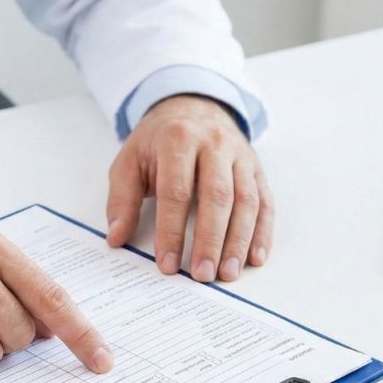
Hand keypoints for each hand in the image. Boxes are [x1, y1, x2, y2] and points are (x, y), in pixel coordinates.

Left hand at [106, 94, 273, 282]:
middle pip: (217, 196)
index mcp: (178, 140)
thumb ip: (122, 200)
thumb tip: (116, 238)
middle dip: (210, 240)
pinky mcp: (256, 168)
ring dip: (238, 241)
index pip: (176, 191)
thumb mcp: (130, 161)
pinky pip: (265, 201)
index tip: (168, 264)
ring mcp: (240, 156)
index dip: (172, 231)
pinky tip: (255, 257)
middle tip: (203, 275)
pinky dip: (263, 232)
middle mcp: (215, 144)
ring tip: (228, 273)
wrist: (192, 107)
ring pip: (246, 201)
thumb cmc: (158, 142)